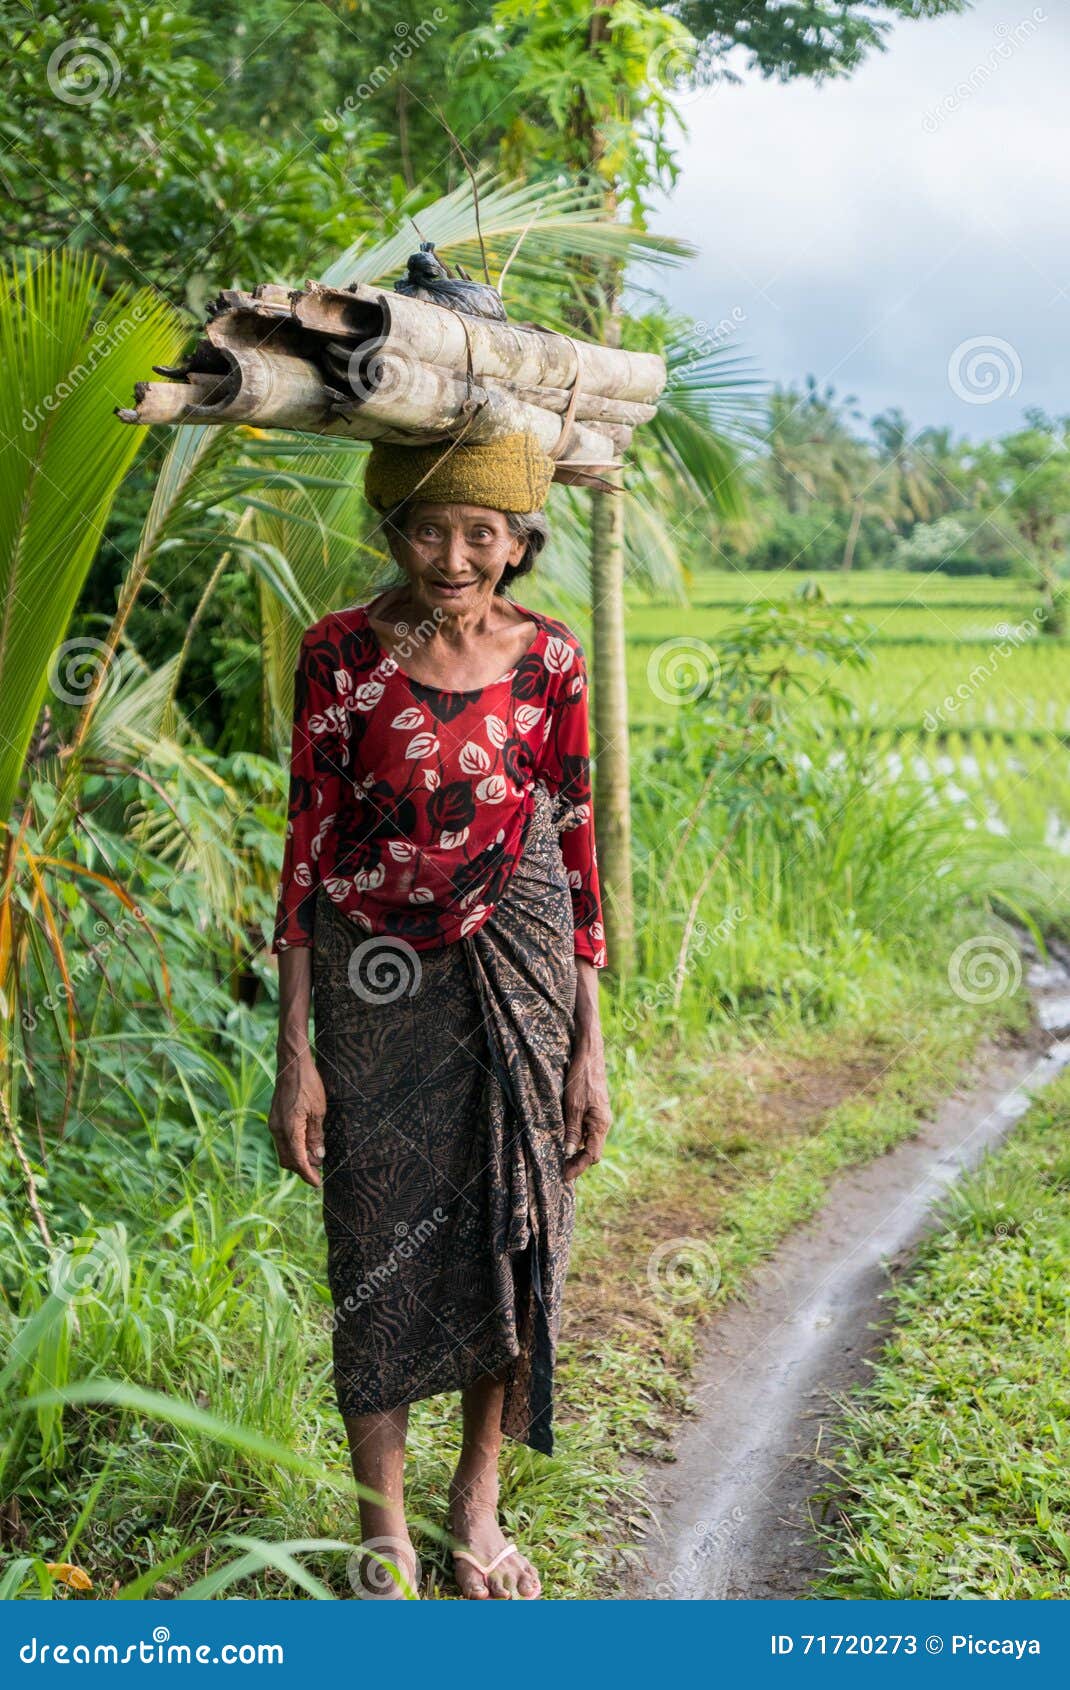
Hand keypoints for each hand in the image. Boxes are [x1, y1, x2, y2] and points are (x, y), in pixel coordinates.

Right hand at [268, 1046, 326, 1187]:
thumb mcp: (319, 1111)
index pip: (298, 1160)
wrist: (292, 1064)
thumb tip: (317, 1158)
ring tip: (316, 1158)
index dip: (308, 1175)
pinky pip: (283, 1140)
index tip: (318, 1184)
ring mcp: (275, 1124)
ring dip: (298, 1158)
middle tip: (320, 1172)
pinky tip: (307, 1144)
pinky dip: (294, 1147)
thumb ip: (316, 1136)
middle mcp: (278, 1129)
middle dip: (302, 1169)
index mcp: (289, 1129)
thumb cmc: (309, 1084)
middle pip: (287, 1160)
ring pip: (284, 1151)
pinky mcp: (276, 1118)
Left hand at [562, 1030, 611, 1182]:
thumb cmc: (581, 1077)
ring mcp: (599, 1115)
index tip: (564, 1176)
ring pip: (589, 1140)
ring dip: (576, 1151)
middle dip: (577, 1162)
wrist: (589, 1054)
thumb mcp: (573, 1105)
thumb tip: (569, 1151)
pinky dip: (576, 1138)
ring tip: (559, 1158)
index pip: (592, 1156)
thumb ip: (572, 1129)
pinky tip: (564, 1138)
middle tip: (560, 1171)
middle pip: (592, 1151)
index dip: (578, 1168)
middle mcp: (602, 1122)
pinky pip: (586, 1129)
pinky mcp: (593, 1108)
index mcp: (600, 1124)